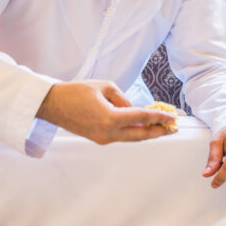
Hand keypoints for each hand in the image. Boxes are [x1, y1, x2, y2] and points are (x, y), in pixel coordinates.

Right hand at [36, 80, 176, 144]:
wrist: (53, 105)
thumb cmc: (75, 92)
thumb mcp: (104, 87)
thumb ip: (123, 99)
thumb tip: (134, 109)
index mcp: (110, 118)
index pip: (141, 118)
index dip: (159, 118)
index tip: (172, 118)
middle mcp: (108, 132)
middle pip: (140, 134)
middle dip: (158, 131)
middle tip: (172, 128)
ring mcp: (103, 138)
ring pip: (131, 138)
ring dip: (147, 133)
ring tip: (161, 128)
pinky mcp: (99, 139)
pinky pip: (121, 136)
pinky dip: (133, 132)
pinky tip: (142, 127)